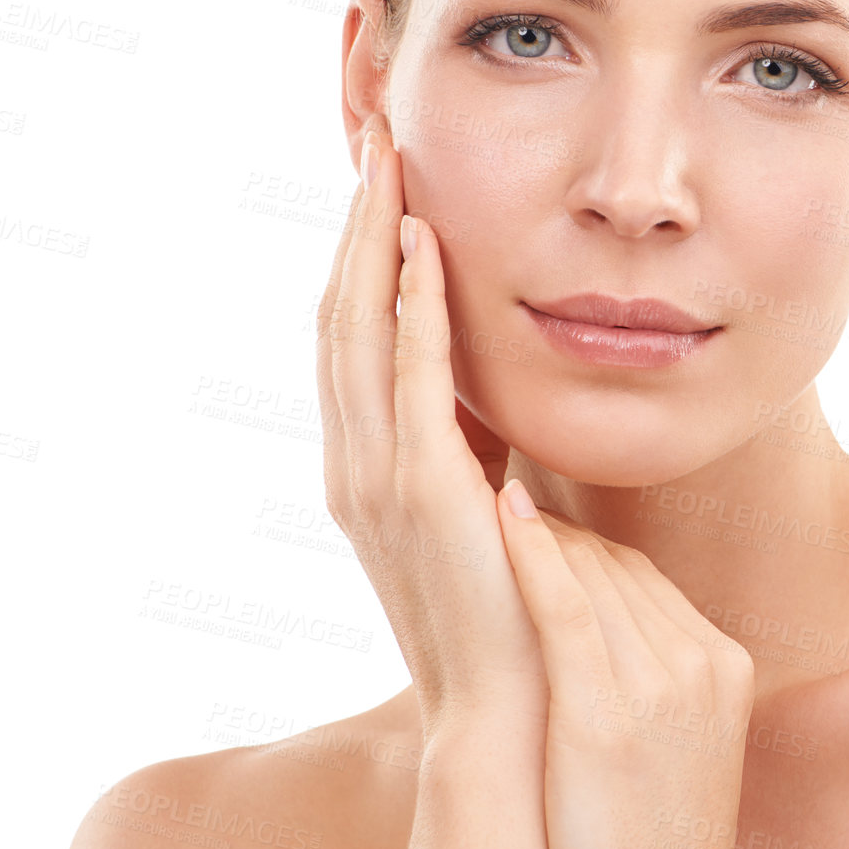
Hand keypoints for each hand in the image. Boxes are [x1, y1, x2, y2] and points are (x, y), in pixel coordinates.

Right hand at [315, 114, 546, 738]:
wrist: (508, 702)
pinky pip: (408, 375)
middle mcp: (356, 460)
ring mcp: (379, 473)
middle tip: (376, 146)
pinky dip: (409, 304)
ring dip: (372, 243)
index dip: (360, 257)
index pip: (352, 336)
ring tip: (390, 167)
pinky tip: (422, 246)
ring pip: (357, 329)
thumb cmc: (505, 606)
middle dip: (356, 227)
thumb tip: (490, 397)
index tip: (384, 187)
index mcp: (368, 462)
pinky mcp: (424, 487)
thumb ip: (471, 447)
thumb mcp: (478, 508)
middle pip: (340, 315)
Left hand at [496, 488, 754, 848]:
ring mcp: (660, 686)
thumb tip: (604, 624)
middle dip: (556, 532)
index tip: (536, 526)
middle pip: (617, 569)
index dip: (583, 547)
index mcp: (723, 663)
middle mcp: (700, 662)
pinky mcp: (605, 714)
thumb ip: (658, 673)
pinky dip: (532, 555)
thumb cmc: (654, 837)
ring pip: (590, 577)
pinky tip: (503, 516)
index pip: (643, 578)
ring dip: (536, 533)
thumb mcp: (681, 738)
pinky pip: (566, 609)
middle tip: (500, 501)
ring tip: (486, 496)